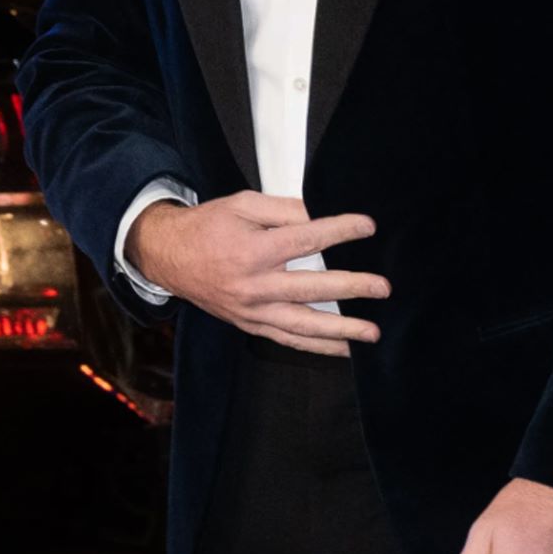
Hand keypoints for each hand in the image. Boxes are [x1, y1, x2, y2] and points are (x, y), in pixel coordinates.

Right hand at [126, 190, 388, 355]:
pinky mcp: (250, 325)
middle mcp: (254, 286)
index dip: (340, 231)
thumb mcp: (242, 204)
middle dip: (352, 288)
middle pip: (312, 289)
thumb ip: (284, 209)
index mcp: (253, 251)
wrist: (169, 256)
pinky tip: (344, 350)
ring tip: (373, 332)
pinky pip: (288, 340)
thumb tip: (320, 214)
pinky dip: (317, 347)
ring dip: (341, 331)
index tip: (369, 226)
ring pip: (303, 326)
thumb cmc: (209, 225)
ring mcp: (252, 312)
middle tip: (383, 287)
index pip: (306, 239)